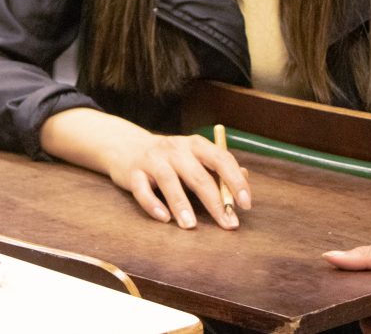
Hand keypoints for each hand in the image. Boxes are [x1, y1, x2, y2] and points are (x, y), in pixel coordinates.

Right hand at [104, 130, 251, 229]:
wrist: (126, 147)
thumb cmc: (169, 158)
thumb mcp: (194, 157)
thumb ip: (217, 168)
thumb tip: (244, 178)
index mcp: (195, 145)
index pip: (220, 159)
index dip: (235, 181)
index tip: (245, 204)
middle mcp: (174, 149)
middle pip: (197, 175)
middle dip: (215, 201)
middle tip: (227, 224)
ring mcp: (152, 159)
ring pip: (168, 181)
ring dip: (181, 204)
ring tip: (191, 226)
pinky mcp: (132, 173)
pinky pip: (142, 190)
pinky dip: (153, 205)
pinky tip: (164, 218)